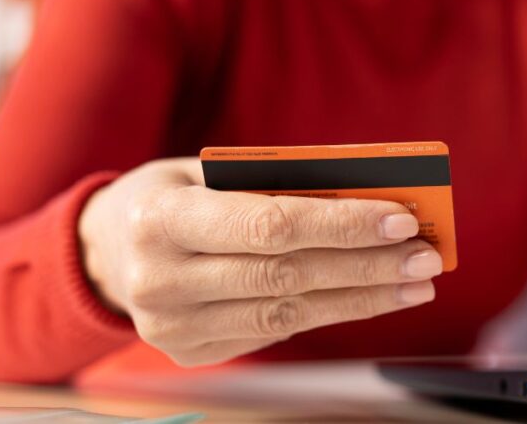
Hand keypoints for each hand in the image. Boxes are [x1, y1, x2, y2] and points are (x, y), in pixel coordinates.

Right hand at [78, 158, 440, 365]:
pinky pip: (275, 331)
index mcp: (161, 219)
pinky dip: (328, 313)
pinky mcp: (190, 352)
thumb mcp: (204, 173)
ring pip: (289, 314)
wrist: (103, 253)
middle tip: (424, 256)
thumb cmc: (168, 198)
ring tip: (412, 283)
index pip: (269, 224)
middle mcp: (161, 279)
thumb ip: (273, 184)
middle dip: (367, 266)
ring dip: (361, 298)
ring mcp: (172, 326)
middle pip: (287, 275)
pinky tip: (367, 297)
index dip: (341, 224)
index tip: (400, 218)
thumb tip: (365, 198)